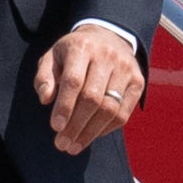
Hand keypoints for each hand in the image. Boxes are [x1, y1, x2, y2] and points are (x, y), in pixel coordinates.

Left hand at [34, 26, 144, 156]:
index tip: (56, 127)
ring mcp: (126, 69)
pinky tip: (92, 135)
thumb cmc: (74, 52)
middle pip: (93, 98)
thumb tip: (46, 99)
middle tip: (63, 144)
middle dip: (76, 125)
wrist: (107, 36)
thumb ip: (44, 77)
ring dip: (91, 132)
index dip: (65, 106)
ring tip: (75, 146)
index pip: (74, 81)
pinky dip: (107, 129)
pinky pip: (124, 113)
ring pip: (110, 108)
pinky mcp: (138, 81)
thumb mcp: (53, 57)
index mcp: (82, 47)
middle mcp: (107, 56)